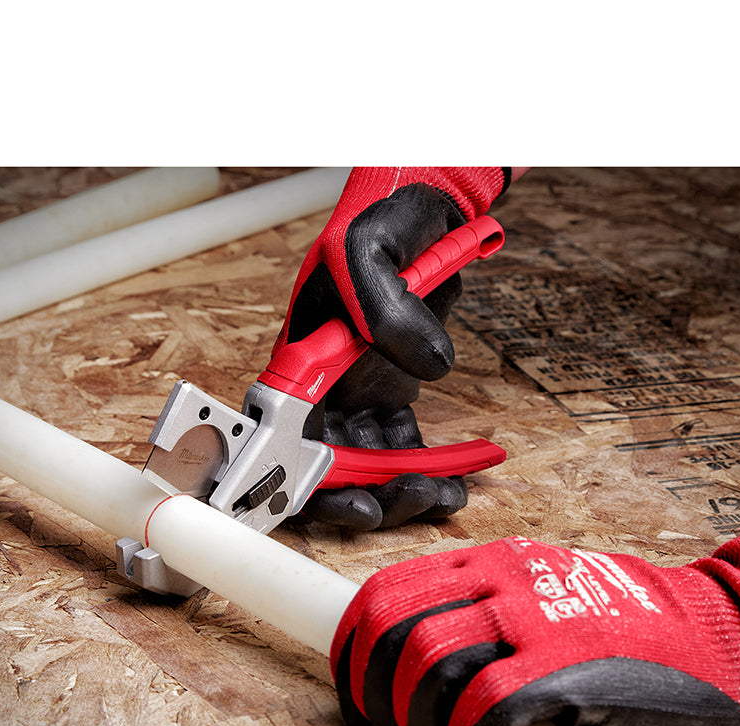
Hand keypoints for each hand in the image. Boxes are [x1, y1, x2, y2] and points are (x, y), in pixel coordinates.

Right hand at [276, 167, 510, 529]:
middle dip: (363, 496)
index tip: (346, 502)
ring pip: (370, 463)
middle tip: (399, 505)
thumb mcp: (370, 251)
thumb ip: (388, 311)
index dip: (302, 482)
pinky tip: (457, 478)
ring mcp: (359, 391)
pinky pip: (406, 444)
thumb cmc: (381, 219)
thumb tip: (428, 369)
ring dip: (402, 489)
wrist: (428, 205)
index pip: (283, 437)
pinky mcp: (394, 392)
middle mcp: (324, 385)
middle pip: (328, 464)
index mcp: (300, 360)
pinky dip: (429, 468)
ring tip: (442, 495)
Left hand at [330, 480, 739, 725]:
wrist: (723, 630)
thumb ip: (487, 607)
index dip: (352, 644)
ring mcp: (533, 619)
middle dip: (367, 687)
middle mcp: (502, 579)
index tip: (351, 683)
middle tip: (382, 725)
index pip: (386, 591)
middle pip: (390, 627)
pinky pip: (484, 705)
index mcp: (491, 559)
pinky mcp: (566, 667)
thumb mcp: (546, 587)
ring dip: (412, 720)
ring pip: (425, 663)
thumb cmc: (630, 621)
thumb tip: (421, 655)